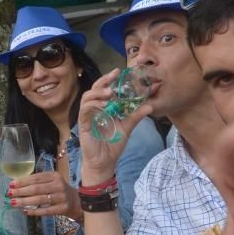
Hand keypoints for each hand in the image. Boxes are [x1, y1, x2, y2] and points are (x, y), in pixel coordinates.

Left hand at [8, 171, 79, 218]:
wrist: (77, 201)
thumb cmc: (59, 190)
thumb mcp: (52, 181)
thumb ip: (38, 182)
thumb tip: (17, 185)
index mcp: (54, 176)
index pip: (36, 178)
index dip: (22, 181)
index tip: (11, 184)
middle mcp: (59, 185)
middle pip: (36, 188)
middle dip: (21, 191)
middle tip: (9, 194)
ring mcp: (61, 197)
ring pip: (39, 199)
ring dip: (24, 201)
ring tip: (13, 203)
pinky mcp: (62, 208)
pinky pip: (46, 210)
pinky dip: (34, 211)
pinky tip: (25, 211)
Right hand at [76, 69, 152, 184]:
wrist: (104, 162)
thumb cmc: (113, 145)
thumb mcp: (127, 128)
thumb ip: (136, 116)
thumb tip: (150, 106)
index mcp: (104, 107)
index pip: (104, 89)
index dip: (109, 79)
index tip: (119, 71)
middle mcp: (94, 109)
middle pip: (94, 89)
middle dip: (103, 81)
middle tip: (114, 76)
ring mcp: (87, 116)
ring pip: (87, 98)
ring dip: (98, 93)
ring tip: (109, 93)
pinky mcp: (83, 124)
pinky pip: (85, 111)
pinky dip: (93, 105)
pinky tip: (103, 106)